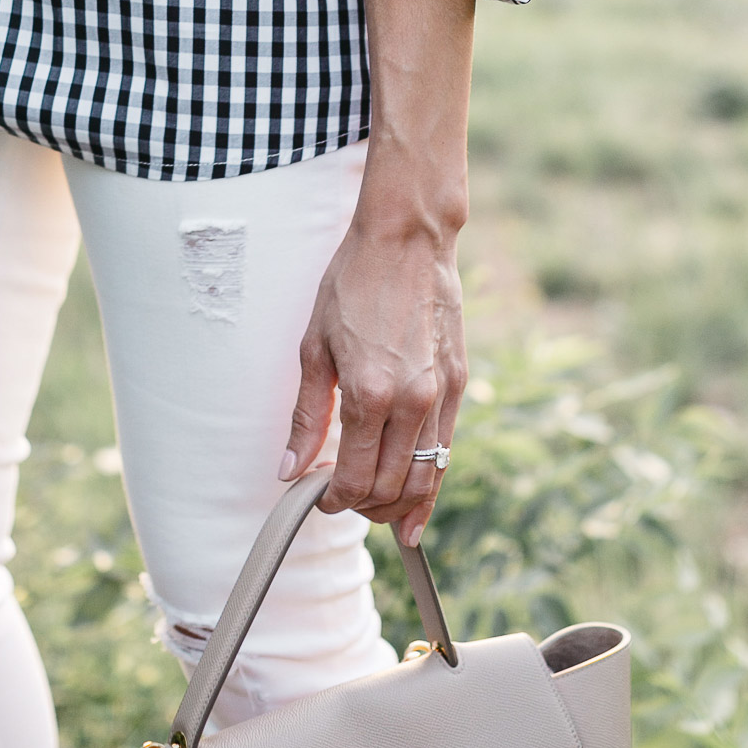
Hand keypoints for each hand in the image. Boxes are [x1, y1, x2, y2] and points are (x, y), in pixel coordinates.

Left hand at [280, 209, 466, 547]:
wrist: (407, 239)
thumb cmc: (354, 283)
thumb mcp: (315, 347)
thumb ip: (307, 416)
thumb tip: (290, 470)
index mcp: (369, 395)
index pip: (353, 480)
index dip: (332, 499)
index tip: (317, 495)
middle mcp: (411, 403)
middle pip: (389, 488)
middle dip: (362, 506)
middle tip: (340, 496)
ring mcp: (440, 395)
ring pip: (423, 479)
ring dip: (398, 504)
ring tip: (375, 508)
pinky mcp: (458, 383)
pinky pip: (445, 451)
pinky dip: (429, 484)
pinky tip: (415, 504)